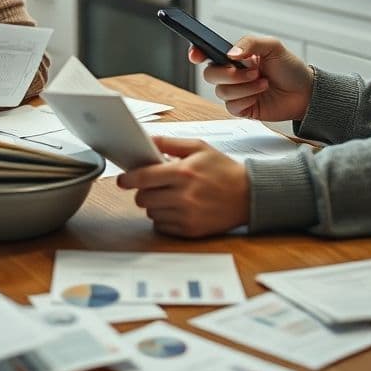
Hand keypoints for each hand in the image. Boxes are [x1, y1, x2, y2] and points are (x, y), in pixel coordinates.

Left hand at [116, 137, 249, 237]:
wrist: (248, 195)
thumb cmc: (223, 169)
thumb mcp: (198, 147)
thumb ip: (170, 143)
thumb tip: (147, 140)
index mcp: (184, 172)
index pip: (144, 178)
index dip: (128, 179)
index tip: (122, 179)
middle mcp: (184, 196)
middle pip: (144, 198)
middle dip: (143, 191)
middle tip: (153, 186)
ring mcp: (187, 215)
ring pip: (151, 213)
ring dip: (154, 205)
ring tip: (169, 196)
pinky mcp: (191, 230)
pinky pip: (162, 226)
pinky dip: (164, 218)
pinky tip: (176, 208)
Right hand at [189, 35, 313, 121]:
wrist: (305, 93)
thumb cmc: (290, 68)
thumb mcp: (273, 47)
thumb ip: (250, 43)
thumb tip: (230, 53)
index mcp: (235, 57)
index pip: (208, 53)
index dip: (197, 53)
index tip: (196, 55)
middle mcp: (232, 74)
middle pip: (210, 74)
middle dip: (230, 74)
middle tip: (252, 71)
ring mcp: (236, 92)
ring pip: (221, 92)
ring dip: (245, 87)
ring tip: (263, 82)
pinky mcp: (241, 108)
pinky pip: (231, 106)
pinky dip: (246, 100)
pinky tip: (260, 95)